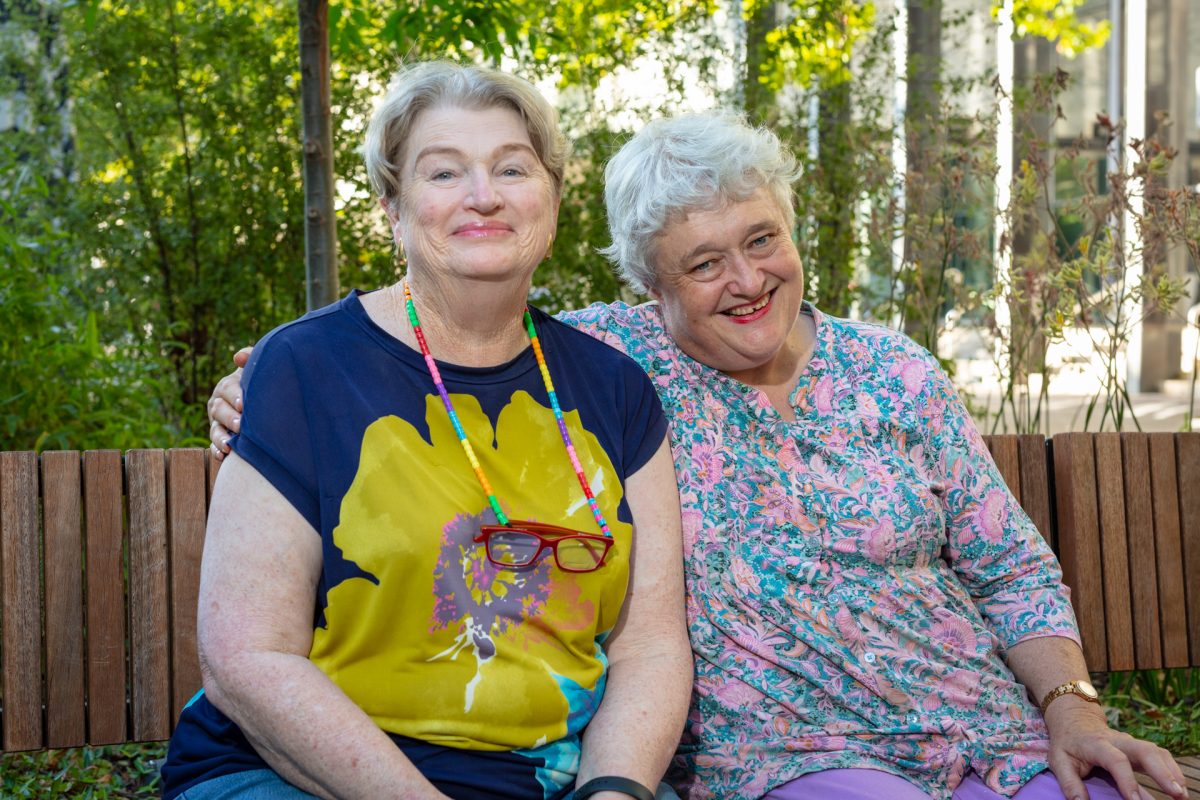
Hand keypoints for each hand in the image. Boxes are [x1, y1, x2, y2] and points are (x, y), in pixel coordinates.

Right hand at [208, 346, 251, 459]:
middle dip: (229, 418)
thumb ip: (250, 358)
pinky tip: (223, 456)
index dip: (234, 396)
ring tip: (229, 445)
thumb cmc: (260, 381)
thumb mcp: (255, 368)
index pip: (228, 389)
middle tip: (240, 425)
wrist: (263, 399)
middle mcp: (218, 404)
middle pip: (219, 410)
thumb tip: (238, 357)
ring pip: (215, 429)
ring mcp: (217, 422)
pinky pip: (214, 445)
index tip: (244, 404)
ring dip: (221, 437)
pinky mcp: (219, 438)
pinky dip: (217, 450)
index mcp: (227, 386)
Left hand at [1044, 699, 1186, 799]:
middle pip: (1145, 750)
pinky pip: (1160, 755)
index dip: (1126, 780)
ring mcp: (1131, 743)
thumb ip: (1069, 782)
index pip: (1116, 760)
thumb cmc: (1067, 743)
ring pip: (1156, 752)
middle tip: (1176, 793)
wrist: (1075, 720)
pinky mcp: (1139, 748)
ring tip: (1182, 795)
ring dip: (1172, 772)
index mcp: (1097, 744)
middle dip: (1162, 772)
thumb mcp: (1059, 760)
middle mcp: (1118, 741)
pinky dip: (1172, 769)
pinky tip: (1180, 787)